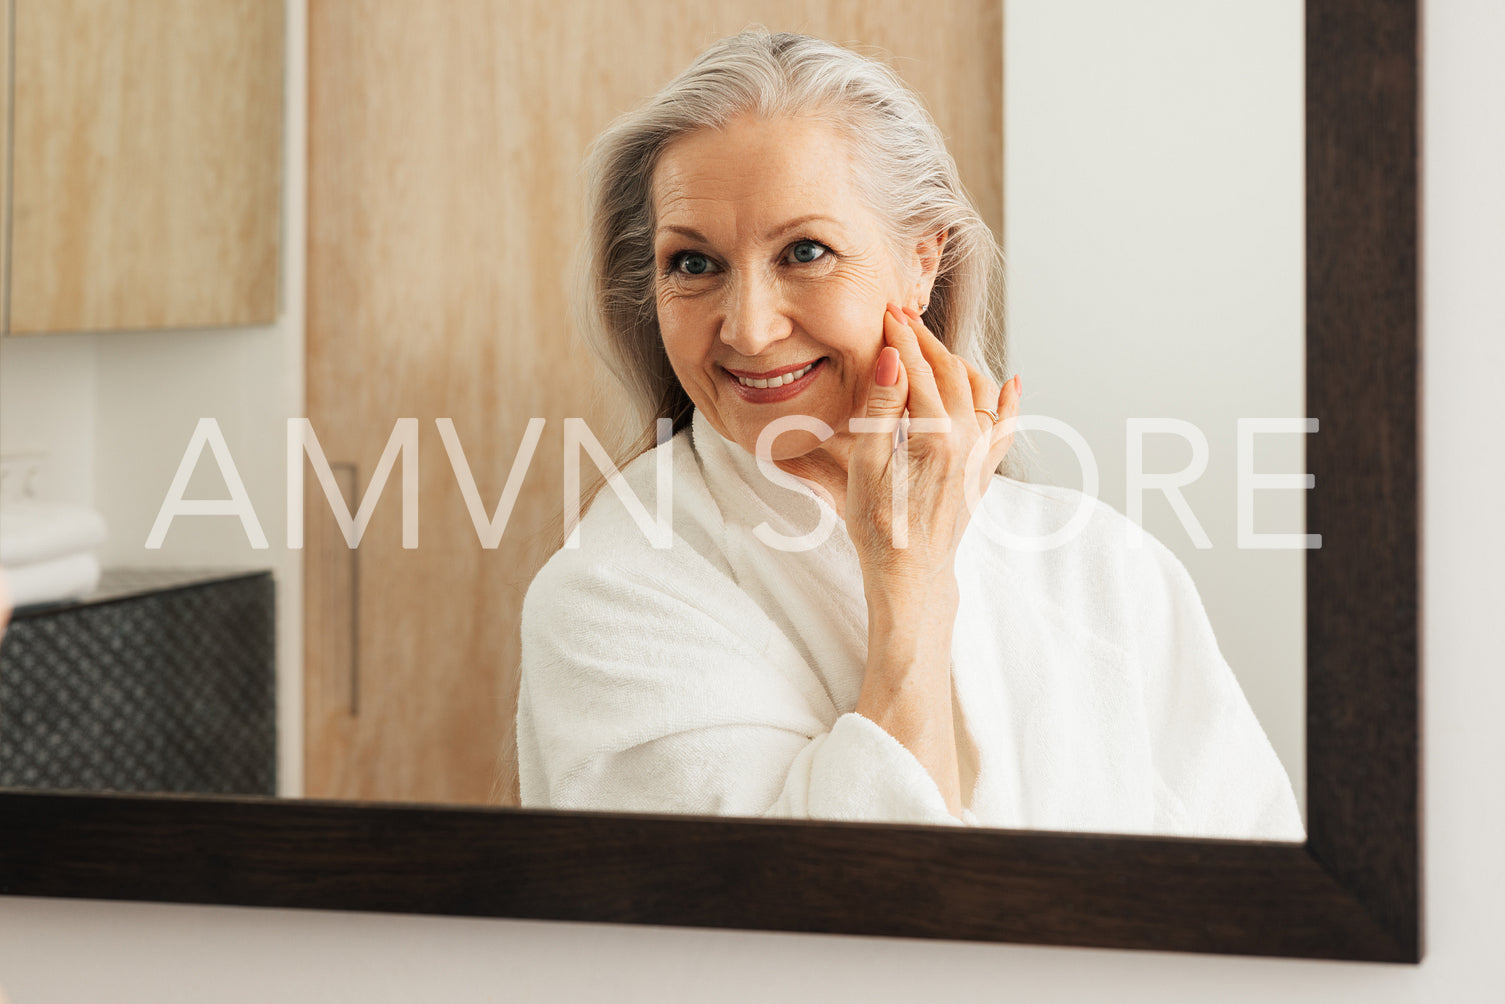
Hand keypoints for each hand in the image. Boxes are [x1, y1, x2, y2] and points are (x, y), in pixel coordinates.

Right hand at [847, 302, 1020, 590]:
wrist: (910, 575)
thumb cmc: (878, 527)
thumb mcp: (866, 464)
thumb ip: (881, 408)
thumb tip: (891, 358)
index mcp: (935, 435)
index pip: (917, 369)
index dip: (899, 337)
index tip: (886, 312)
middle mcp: (967, 439)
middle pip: (950, 371)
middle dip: (926, 340)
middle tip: (902, 316)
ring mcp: (981, 454)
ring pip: (978, 389)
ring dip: (956, 360)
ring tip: (931, 342)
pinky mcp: (984, 470)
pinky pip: (1005, 427)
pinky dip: (1008, 401)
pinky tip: (1012, 382)